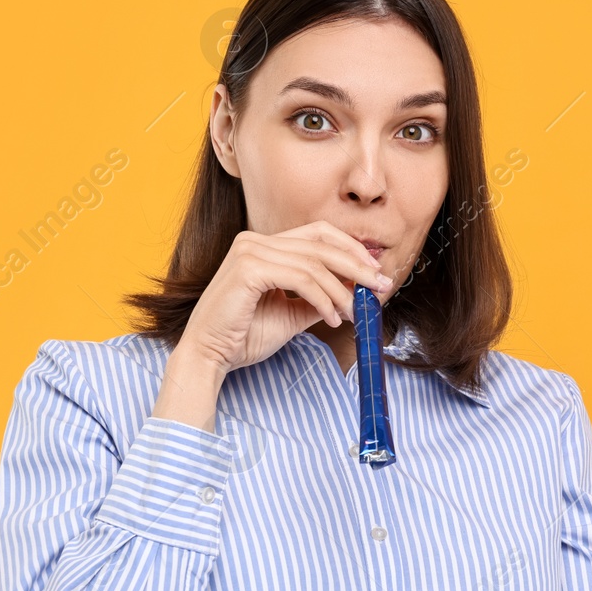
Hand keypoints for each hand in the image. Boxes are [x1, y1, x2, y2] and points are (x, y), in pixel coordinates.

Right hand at [176, 220, 393, 379]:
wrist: (210, 356)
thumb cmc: (244, 336)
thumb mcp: (292, 313)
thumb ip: (320, 297)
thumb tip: (356, 291)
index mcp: (263, 245)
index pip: (318, 234)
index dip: (351, 249)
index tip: (375, 272)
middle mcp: (254, 240)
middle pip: (321, 243)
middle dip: (357, 265)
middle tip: (380, 285)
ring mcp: (249, 251)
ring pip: (314, 263)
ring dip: (342, 290)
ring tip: (354, 313)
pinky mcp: (248, 268)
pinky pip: (300, 279)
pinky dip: (323, 298)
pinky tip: (332, 318)